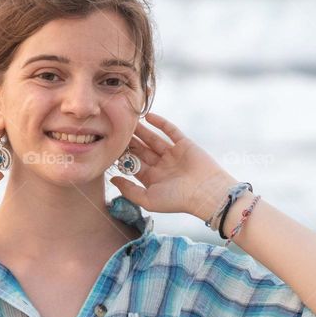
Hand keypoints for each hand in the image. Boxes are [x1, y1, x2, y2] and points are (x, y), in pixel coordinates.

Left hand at [108, 112, 236, 220]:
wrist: (206, 192)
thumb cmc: (177, 200)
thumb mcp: (148, 199)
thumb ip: (129, 190)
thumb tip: (112, 180)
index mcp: (152, 179)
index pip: (133, 165)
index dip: (121, 156)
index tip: (109, 146)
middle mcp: (161, 166)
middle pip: (141, 150)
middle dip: (129, 141)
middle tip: (115, 129)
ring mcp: (173, 154)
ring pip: (153, 139)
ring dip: (141, 130)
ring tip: (128, 120)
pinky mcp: (184, 144)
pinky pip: (171, 130)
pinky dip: (160, 122)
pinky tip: (148, 116)